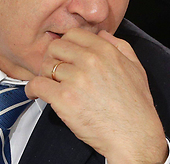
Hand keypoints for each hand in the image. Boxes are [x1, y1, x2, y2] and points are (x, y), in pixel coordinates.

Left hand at [26, 28, 167, 163]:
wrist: (133, 134)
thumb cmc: (136, 106)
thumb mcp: (136, 67)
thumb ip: (120, 46)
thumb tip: (103, 35)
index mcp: (106, 51)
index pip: (74, 34)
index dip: (67, 45)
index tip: (65, 55)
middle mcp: (90, 61)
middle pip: (56, 47)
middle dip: (53, 58)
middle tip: (55, 71)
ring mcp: (76, 79)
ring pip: (46, 66)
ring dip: (45, 75)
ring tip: (51, 86)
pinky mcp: (64, 98)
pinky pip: (37, 85)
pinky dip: (32, 89)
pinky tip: (36, 94)